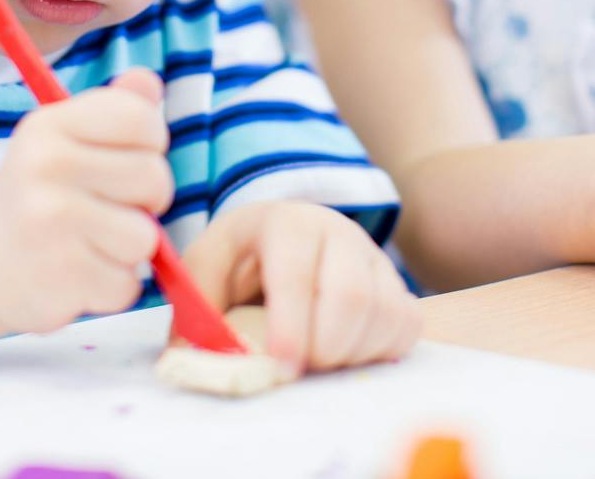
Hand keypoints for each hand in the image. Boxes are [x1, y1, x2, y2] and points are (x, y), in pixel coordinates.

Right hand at [0, 68, 172, 333]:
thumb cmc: (40, 193)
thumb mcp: (65, 139)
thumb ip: (116, 108)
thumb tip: (147, 80)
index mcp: (50, 126)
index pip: (141, 119)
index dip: (150, 144)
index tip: (126, 159)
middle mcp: (45, 166)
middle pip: (153, 178)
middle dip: (147, 200)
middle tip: (111, 207)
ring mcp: (48, 222)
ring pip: (145, 238)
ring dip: (129, 249)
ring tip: (94, 242)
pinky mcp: (57, 278)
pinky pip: (128, 285)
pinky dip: (113, 287)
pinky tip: (81, 273)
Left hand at [181, 201, 419, 375]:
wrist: (278, 239)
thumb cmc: (239, 260)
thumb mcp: (205, 271)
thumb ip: (195, 311)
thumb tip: (187, 360)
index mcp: (286, 224)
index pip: (297, 274)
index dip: (291, 326)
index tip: (282, 368)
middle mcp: (339, 232)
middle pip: (352, 296)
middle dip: (325, 347)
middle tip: (298, 369)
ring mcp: (373, 257)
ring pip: (385, 314)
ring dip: (351, 353)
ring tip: (317, 360)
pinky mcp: (397, 285)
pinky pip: (407, 325)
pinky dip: (380, 351)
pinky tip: (346, 354)